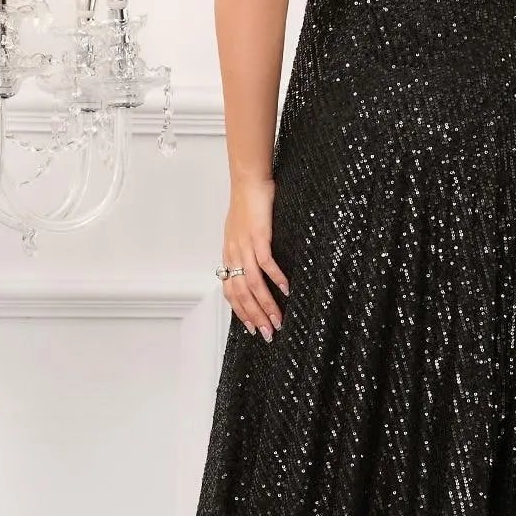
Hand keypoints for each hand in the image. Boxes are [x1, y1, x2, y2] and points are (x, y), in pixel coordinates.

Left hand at [220, 178, 288, 340]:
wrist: (248, 182)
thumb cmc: (248, 204)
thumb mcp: (241, 231)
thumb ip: (245, 250)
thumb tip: (255, 267)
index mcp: (229, 255)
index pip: (230, 291)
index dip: (240, 311)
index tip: (252, 328)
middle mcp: (233, 254)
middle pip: (241, 294)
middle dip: (254, 316)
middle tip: (268, 334)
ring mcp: (244, 246)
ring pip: (252, 284)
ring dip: (266, 304)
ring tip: (278, 319)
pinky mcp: (258, 236)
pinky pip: (265, 263)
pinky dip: (276, 278)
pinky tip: (286, 289)